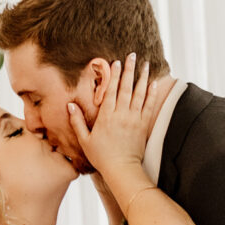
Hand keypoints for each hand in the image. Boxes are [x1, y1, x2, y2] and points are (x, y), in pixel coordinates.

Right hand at [66, 54, 169, 178]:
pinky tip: (154, 83)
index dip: (113, 75)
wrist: (122, 169)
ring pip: (140, 94)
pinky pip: (149, 106)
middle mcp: (121, 115)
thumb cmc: (101, 157)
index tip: (115, 62)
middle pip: (126, 87)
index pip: (111, 91)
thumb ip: (77, 121)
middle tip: (132, 55)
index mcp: (106, 116)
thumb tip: (70, 105)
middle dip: (129, 70)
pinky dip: (152, 94)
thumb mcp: (85, 140)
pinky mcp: (143, 126)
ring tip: (146, 64)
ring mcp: (134, 119)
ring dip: (143, 77)